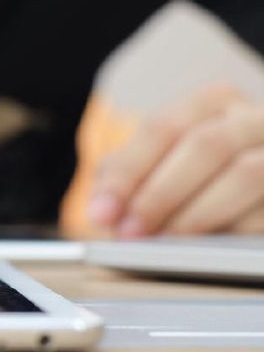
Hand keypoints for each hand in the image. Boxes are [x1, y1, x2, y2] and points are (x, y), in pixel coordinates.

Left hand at [88, 84, 263, 237]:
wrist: (254, 188)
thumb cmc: (195, 175)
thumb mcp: (157, 164)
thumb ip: (125, 178)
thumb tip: (102, 210)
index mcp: (212, 103)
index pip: (162, 128)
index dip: (128, 173)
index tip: (102, 213)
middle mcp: (253, 118)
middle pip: (205, 146)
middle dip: (160, 195)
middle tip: (131, 233)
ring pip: (246, 174)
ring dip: (197, 215)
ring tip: (164, 243)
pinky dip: (233, 231)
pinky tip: (206, 249)